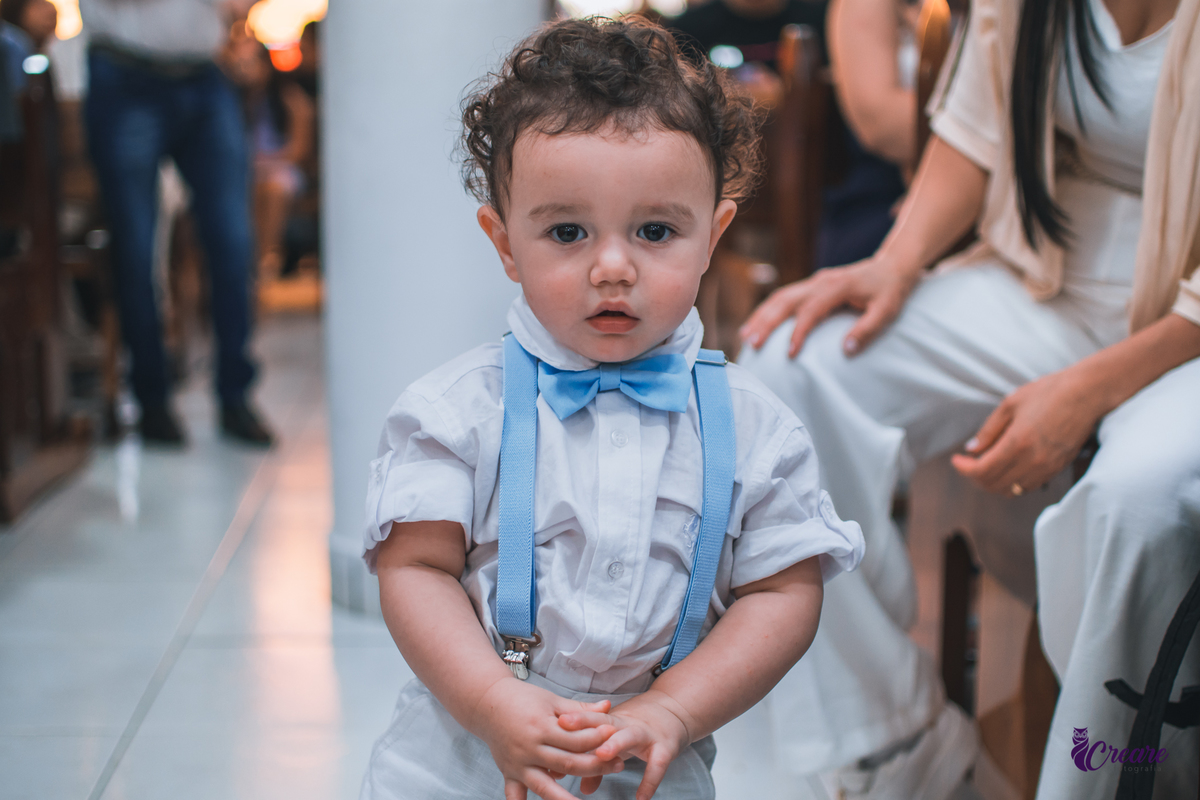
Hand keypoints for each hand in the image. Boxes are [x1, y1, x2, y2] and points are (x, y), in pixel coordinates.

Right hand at [471, 677, 623, 799]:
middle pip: (567, 763)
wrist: (487, 702)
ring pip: (544, 785)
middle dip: (595, 765)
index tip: (615, 737)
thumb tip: (608, 707)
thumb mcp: (551, 700)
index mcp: (541, 727)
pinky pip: (514, 794)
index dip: (597, 739)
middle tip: (619, 766)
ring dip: (564, 798)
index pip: (575, 739)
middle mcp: (529, 748)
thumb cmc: (523, 699)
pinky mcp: (508, 772)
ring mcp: (518, 763)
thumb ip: (579, 709)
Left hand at [557, 689, 691, 799]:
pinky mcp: (665, 747)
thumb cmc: (634, 729)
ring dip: (615, 743)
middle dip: (584, 723)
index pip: (588, 718)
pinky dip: (650, 781)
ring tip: (601, 756)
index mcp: (610, 721)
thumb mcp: (613, 740)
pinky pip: (657, 764)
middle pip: (603, 721)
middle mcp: (626, 723)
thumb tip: (568, 781)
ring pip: (629, 735)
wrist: (673, 711)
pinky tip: (641, 798)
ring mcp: (646, 734)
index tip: (552, 724)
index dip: (571, 720)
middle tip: (563, 726)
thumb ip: (591, 761)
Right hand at [739, 255, 919, 357]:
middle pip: (785, 300)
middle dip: (766, 322)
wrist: (892, 266)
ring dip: (761, 316)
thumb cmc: (890, 291)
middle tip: (752, 344)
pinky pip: (784, 297)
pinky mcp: (811, 286)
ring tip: (746, 337)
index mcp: (837, 287)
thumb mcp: (887, 311)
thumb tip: (846, 351)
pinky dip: (767, 310)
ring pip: (779, 297)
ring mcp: (814, 282)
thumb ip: (867, 330)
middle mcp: (820, 281)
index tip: (790, 354)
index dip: (799, 332)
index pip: (811, 310)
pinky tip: (757, 325)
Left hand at [950, 366, 1103, 494]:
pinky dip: (1012, 482)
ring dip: (993, 482)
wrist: (1087, 393)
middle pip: (994, 485)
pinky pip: (1028, 486)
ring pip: (1011, 490)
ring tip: (986, 465)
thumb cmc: (1048, 393)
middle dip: (975, 477)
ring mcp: (1047, 467)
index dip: (964, 469)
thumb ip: (989, 430)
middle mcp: (1033, 461)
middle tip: (969, 462)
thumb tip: (972, 449)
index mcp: (1017, 443)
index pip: (982, 471)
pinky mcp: (1058, 468)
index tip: (956, 460)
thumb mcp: (1010, 404)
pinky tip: (1007, 466)